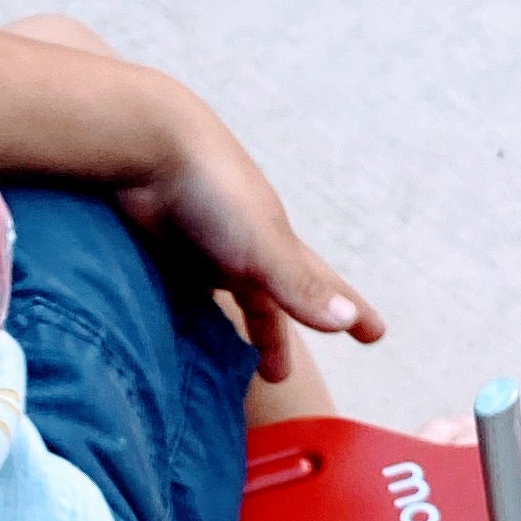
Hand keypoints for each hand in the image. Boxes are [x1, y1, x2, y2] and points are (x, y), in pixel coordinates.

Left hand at [112, 102, 383, 385]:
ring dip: (230, 328)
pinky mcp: (163, 253)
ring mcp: (202, 251)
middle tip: (280, 374)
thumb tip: (345, 322)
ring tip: (227, 359)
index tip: (375, 335)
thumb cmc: (213, 193)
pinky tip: (180, 330)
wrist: (146, 147)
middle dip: (277, 335)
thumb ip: (299, 286)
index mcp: (276, 247)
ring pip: (225, 297)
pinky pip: (184, 293)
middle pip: (269, 301)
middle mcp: (243, 251)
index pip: (321, 286)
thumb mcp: (262, 245)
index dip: (348, 310)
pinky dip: (189, 316)